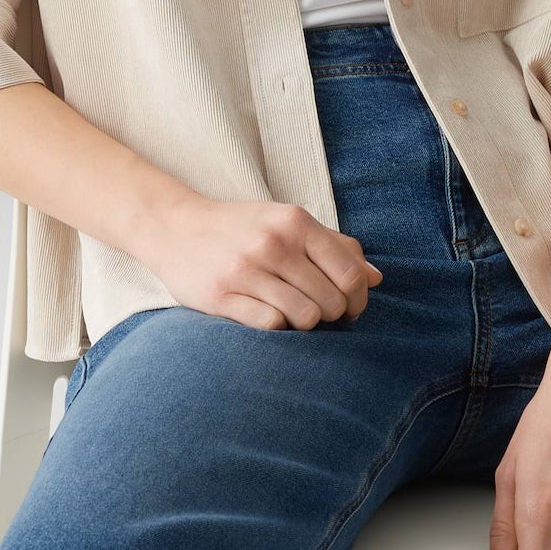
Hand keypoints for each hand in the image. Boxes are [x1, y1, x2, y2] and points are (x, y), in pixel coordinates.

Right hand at [138, 194, 382, 328]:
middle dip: (332, 315)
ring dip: (305, 324)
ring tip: (293, 314)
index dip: (358, 299)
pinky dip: (277, 327)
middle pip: (331, 301)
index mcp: (295, 222)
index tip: (351, 309)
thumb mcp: (288, 223)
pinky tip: (268, 315)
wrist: (174, 227)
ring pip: (304, 317)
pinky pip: (271, 325)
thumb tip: (376, 278)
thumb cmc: (242, 228)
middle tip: (319, 314)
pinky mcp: (221, 295)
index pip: (349, 273)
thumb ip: (334, 246)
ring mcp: (246, 270)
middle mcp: (273, 243)